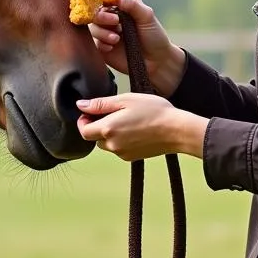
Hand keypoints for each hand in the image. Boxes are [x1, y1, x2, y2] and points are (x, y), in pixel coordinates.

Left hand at [76, 93, 206, 161]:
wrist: (177, 130)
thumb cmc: (154, 111)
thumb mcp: (126, 100)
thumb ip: (100, 104)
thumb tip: (80, 105)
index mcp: (108, 129)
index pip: (83, 131)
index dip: (84, 121)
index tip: (92, 112)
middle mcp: (112, 145)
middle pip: (94, 138)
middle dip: (98, 126)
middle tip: (113, 112)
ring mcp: (122, 153)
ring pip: (107, 144)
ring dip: (110, 133)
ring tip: (128, 120)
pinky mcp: (132, 158)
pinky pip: (119, 149)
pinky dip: (121, 140)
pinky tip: (135, 129)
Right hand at [82, 0, 187, 95]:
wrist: (156, 62)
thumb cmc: (154, 35)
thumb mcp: (147, 16)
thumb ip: (131, 4)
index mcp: (122, 1)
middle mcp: (111, 13)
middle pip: (94, 6)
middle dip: (101, 13)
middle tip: (115, 21)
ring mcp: (105, 29)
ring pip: (92, 24)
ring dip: (103, 30)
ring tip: (117, 38)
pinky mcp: (101, 44)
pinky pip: (94, 40)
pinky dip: (102, 42)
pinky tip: (114, 46)